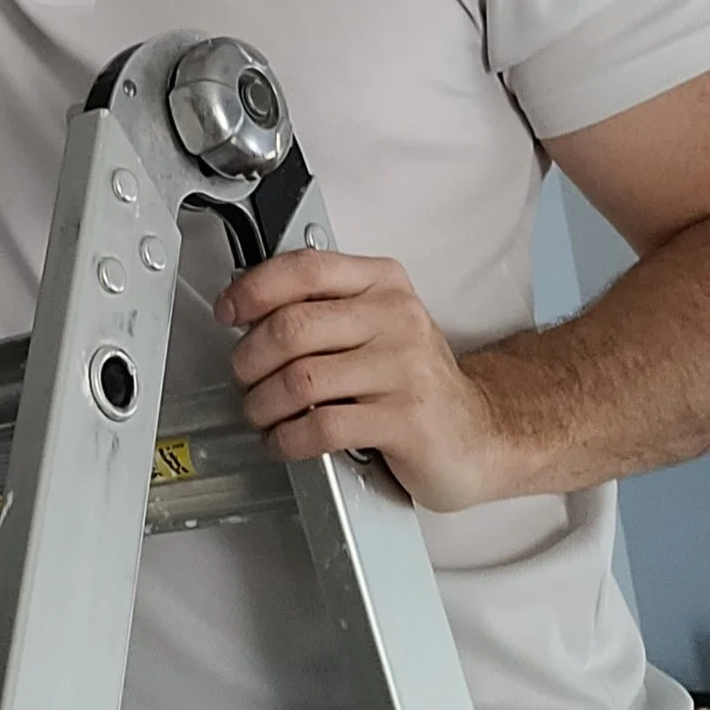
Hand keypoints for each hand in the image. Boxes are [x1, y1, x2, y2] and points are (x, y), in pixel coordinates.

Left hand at [215, 249, 517, 513]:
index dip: (253, 289)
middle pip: (292, 327)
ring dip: (262, 404)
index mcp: (384, 284)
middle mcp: (396, 318)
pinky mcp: (406, 420)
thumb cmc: (415, 380)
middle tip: (243, 377)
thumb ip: (324, 307)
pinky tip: (284, 441)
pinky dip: (287, 438)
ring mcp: (404, 369)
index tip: (228, 311)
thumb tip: (248, 306)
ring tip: (260, 413)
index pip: (305, 269)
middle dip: (249, 358)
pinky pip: (322, 426)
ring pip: (300, 380)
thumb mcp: (377, 324)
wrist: (481, 433)